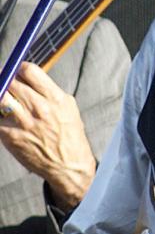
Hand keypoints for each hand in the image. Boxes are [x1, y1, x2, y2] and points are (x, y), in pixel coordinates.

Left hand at [0, 61, 95, 210]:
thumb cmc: (69, 135)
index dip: (19, 68)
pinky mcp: (11, 137)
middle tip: (4, 81)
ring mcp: (24, 123)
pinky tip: (5, 116)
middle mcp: (39, 109)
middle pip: (11, 82)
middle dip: (6, 79)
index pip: (30, 71)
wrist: (69, 165)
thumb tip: (29, 77)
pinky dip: (0, 115)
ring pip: (1, 98)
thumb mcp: (67, 107)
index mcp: (55, 98)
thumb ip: (49, 91)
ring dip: (1, 95)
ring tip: (4, 98)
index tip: (16, 70)